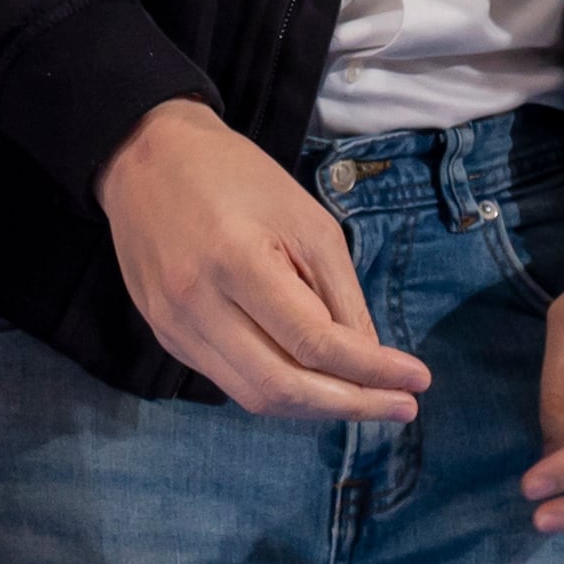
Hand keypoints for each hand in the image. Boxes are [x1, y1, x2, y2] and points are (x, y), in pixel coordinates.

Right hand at [93, 100, 430, 423]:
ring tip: (363, 399)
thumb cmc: (236, 176)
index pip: (315, 343)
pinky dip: (278, 388)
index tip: (419, 380)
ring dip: (317, 407)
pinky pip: (229, 381)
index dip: (372, 371)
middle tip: (400, 406)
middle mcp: (197, 303)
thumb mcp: (306, 220)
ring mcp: (174, 325)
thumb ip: (339, 295)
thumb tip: (370, 362)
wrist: (145, 156)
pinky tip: (311, 378)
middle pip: (283, 388)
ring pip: (254, 397)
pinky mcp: (165, 335)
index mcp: (237, 261)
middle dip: (351, 406)